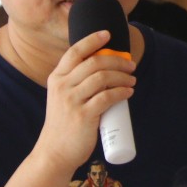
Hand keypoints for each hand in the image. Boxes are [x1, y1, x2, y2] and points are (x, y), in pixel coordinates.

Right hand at [38, 31, 135, 171]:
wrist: (55, 152)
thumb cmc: (64, 124)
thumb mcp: (62, 98)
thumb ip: (76, 83)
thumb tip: (105, 70)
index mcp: (56, 78)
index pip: (75, 51)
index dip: (92, 40)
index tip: (108, 35)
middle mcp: (62, 86)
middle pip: (94, 62)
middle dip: (117, 60)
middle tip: (131, 65)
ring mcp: (72, 101)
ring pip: (103, 78)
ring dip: (122, 76)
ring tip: (132, 80)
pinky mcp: (83, 116)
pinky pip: (107, 97)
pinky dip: (121, 92)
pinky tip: (128, 92)